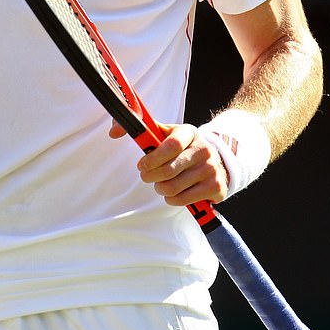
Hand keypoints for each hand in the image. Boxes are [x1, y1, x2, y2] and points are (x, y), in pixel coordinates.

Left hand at [110, 121, 227, 205]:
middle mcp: (203, 149)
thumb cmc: (182, 147)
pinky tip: (174, 192)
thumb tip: (113, 132)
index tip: (142, 165)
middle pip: (169, 171)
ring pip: (173, 187)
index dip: (153, 158)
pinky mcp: (215, 187)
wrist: (216, 161)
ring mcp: (211, 169)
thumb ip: (140, 130)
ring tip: (161, 183)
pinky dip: (172, 199)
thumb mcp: (165, 133)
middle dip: (151, 177)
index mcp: (189, 132)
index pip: (172, 145)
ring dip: (160, 189)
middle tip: (147, 176)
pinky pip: (183, 200)